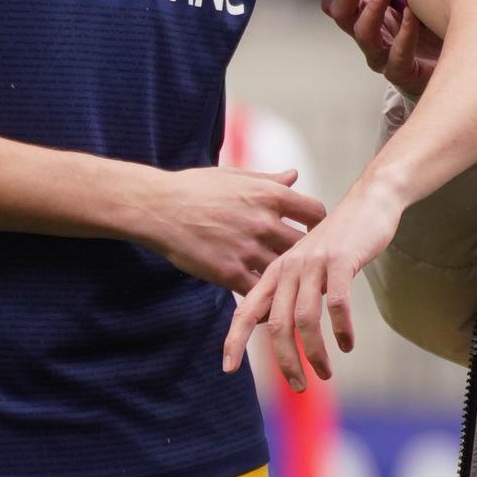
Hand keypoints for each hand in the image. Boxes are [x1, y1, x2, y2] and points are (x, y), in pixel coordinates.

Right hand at [133, 162, 322, 294]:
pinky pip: (260, 291)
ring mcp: (248, 249)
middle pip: (305, 246)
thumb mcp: (235, 176)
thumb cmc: (195, 188)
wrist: (158, 207)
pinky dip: (266, 297)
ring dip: (287, 278)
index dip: (317, 225)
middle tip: (306, 265)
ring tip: (290, 285)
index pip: (316, 213)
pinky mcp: (230, 273)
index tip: (311, 233)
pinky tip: (267, 300)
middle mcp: (264, 222)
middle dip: (306, 255)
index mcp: (269, 194)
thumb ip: (269, 180)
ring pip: (285, 270)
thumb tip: (293, 176)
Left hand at [224, 176, 400, 387]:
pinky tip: (346, 344)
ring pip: (305, 319)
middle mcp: (288, 268)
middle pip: (276, 325)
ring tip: (325, 373)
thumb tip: (279, 328)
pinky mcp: (340, 261)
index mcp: (275, 272)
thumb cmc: (337, 240)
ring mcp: (313, 264)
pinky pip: (336, 304)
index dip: (234, 340)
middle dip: (286, 361)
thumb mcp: (305, 264)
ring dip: (314, 353)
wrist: (368, 202)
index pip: (247, 311)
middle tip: (298, 385)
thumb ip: (290, 292)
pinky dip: (341, 329)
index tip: (228, 368)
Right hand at [321, 0, 442, 98]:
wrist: (459, 65)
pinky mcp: (404, 74)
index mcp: (371, 17)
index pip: (337, 3)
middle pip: (342, 16)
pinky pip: (396, 57)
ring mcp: (385, 57)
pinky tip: (411, 16)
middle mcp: (373, 37)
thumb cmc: (436, 30)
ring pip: (364, 35)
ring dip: (372, 10)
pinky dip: (403, 34)